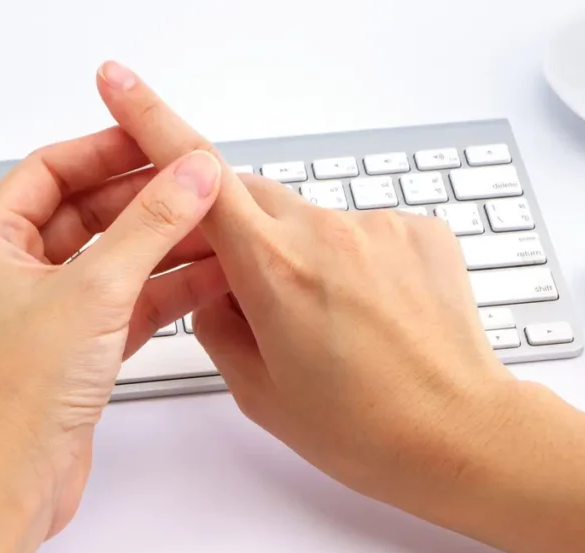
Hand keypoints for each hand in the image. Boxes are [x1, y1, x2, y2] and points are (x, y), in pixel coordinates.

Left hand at [0, 129, 226, 538]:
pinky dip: (163, 290)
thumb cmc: (17, 394)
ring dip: (162, 245)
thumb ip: (150, 226)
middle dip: (145, 198)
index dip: (106, 149)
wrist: (10, 484)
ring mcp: (44, 312)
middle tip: (199, 182)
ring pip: (111, 260)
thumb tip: (192, 173)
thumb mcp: (94, 291)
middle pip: (86, 212)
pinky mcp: (73, 349)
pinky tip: (208, 278)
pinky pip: (124, 302)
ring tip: (216, 227)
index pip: (51, 169)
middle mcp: (11, 272)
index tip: (156, 138)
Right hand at [96, 61, 533, 508]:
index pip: (197, 173)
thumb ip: (215, 324)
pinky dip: (352, 261)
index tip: (123, 84)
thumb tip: (209, 289)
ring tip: (332, 323)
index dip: (152, 119)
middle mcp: (325, 232)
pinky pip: (360, 229)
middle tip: (254, 293)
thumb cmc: (366, 429)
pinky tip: (370, 314)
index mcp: (273, 269)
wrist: (461, 435)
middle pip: (252, 198)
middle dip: (237, 232)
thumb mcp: (257, 389)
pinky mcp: (418, 229)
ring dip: (302, 254)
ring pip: (309, 219)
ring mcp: (377, 225)